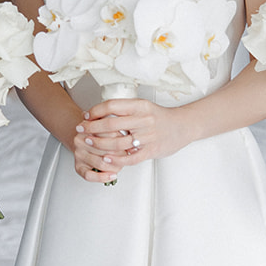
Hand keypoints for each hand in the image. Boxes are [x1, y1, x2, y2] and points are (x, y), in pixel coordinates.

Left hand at [73, 97, 187, 182]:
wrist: (183, 126)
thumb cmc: (161, 117)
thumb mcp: (144, 107)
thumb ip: (125, 110)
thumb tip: (100, 112)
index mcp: (140, 106)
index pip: (112, 106)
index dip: (95, 111)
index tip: (86, 116)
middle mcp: (144, 119)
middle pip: (111, 124)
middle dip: (92, 128)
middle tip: (81, 130)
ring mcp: (148, 136)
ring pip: (118, 142)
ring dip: (100, 144)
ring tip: (89, 143)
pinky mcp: (151, 150)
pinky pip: (131, 158)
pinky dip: (116, 159)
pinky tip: (106, 159)